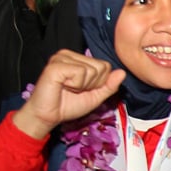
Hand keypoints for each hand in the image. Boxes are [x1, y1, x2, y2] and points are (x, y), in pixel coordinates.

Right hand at [11, 50, 125, 139]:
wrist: (48, 116)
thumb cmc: (67, 105)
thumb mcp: (95, 97)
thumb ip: (109, 85)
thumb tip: (122, 73)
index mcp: (79, 60)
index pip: (105, 66)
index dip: (99, 83)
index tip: (83, 89)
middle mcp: (70, 55)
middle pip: (100, 67)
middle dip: (92, 84)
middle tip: (74, 90)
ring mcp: (61, 58)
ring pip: (91, 70)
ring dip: (82, 85)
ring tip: (67, 88)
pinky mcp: (56, 65)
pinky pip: (80, 72)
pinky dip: (74, 85)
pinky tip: (62, 86)